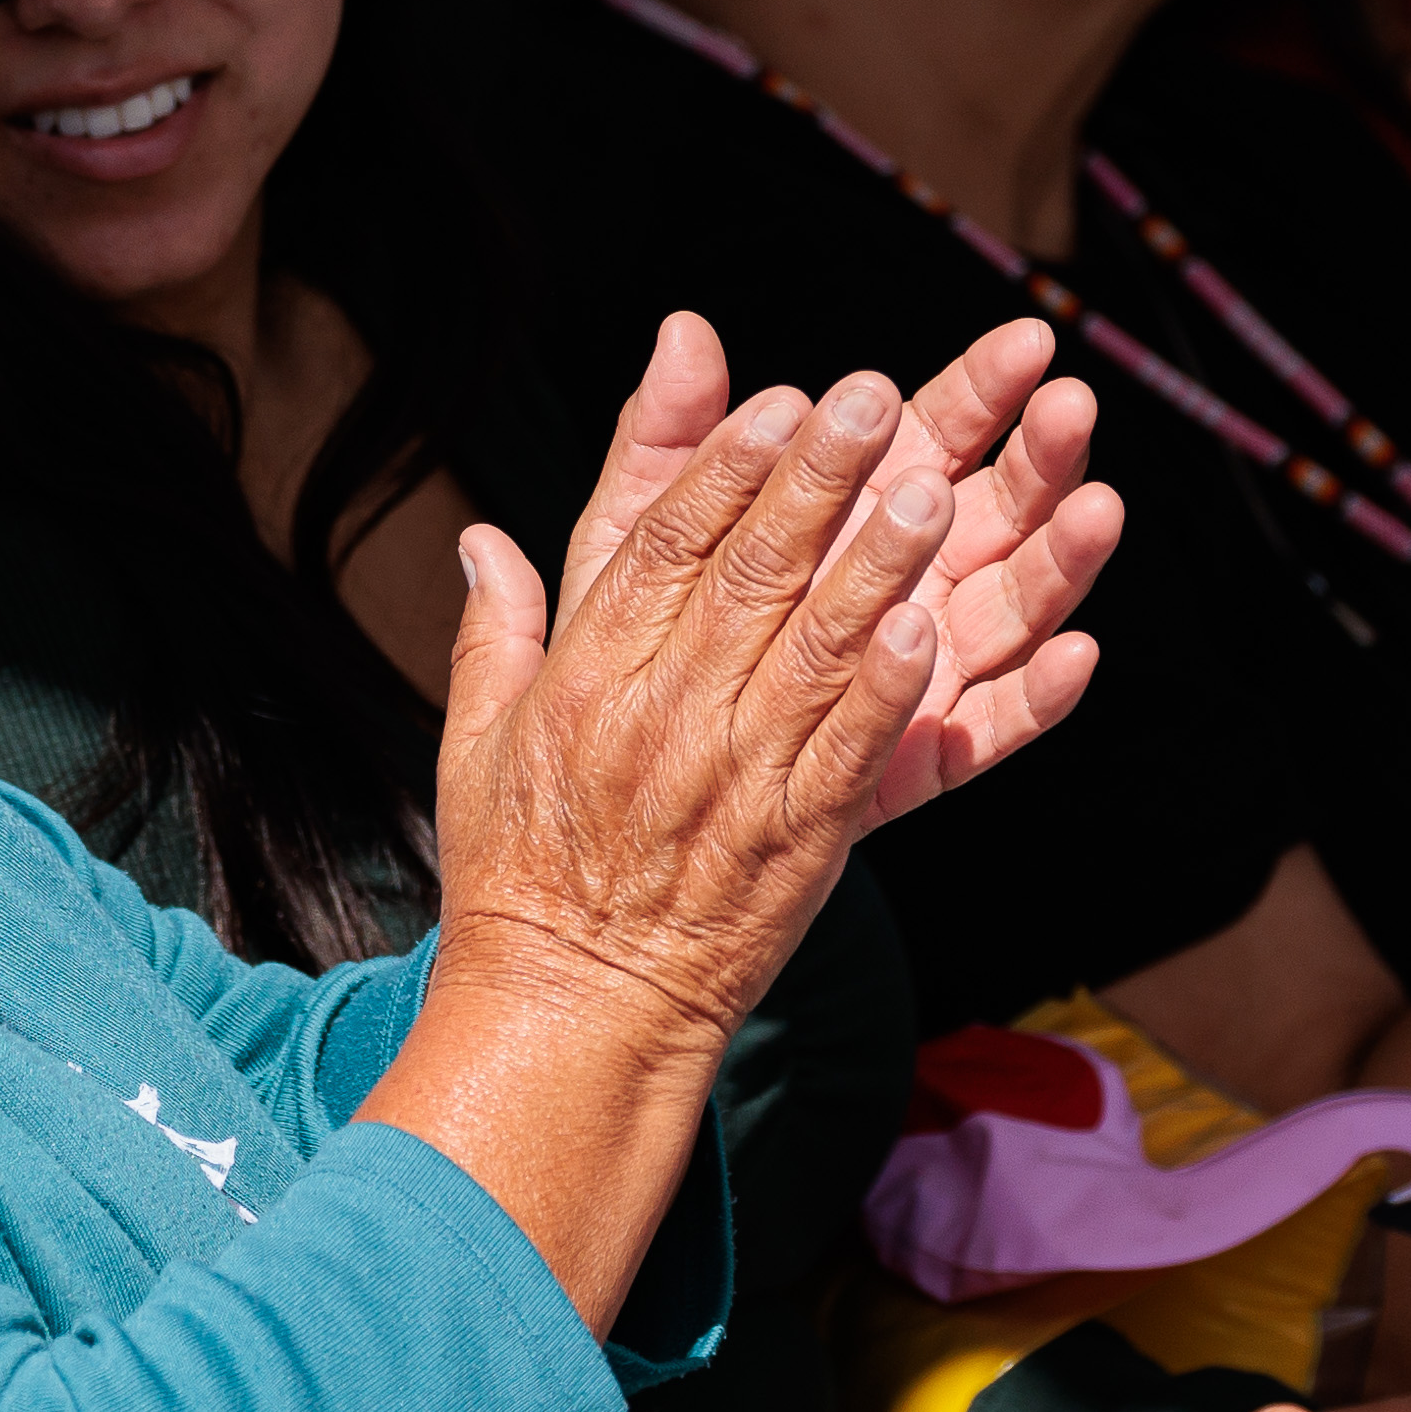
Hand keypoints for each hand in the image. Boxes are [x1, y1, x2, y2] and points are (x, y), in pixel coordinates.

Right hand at [429, 320, 1112, 1049]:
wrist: (573, 1014)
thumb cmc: (521, 876)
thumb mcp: (476, 745)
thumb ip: (494, 633)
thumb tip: (479, 537)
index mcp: (588, 680)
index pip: (662, 548)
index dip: (724, 469)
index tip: (777, 400)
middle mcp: (662, 717)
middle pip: (749, 577)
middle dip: (814, 481)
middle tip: (870, 397)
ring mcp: (735, 780)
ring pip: (813, 651)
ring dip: (874, 566)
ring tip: (927, 488)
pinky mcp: (798, 841)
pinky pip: (852, 751)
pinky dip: (892, 690)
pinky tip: (933, 627)